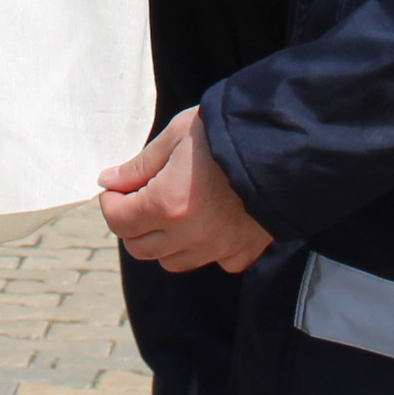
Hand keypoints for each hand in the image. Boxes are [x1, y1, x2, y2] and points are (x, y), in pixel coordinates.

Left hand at [98, 106, 271, 273]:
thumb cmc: (225, 132)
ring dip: (162, 241)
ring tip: (172, 211)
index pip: (118, 220)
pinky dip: (203, 249)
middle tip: (139, 198)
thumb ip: (139, 165)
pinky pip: (213, 262)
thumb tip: (110, 180)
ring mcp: (219, 247)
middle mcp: (190, 233)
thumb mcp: (175, 136)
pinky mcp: (244, 250)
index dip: (110, 202)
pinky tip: (207, 223)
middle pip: (139, 248)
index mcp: (167, 203)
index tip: (116, 188)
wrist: (283, 141)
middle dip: (131, 224)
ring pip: (172, 262)